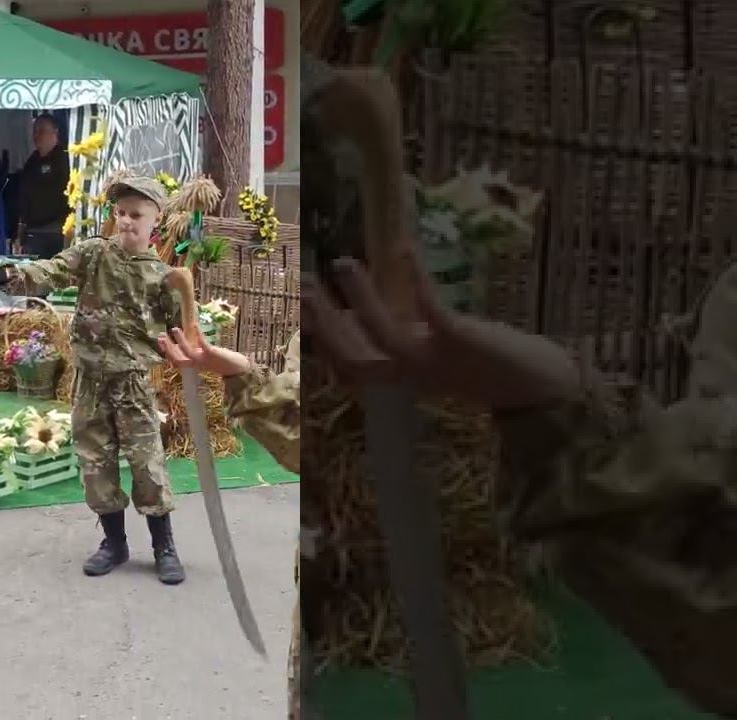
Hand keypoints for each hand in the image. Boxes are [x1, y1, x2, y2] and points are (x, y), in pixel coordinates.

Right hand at [157, 328, 252, 377]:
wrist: (236, 368)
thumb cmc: (220, 360)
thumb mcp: (203, 356)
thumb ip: (194, 350)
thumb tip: (183, 341)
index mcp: (193, 364)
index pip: (175, 360)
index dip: (166, 351)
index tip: (159, 340)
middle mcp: (196, 364)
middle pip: (178, 358)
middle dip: (168, 348)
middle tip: (161, 335)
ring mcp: (204, 360)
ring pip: (188, 352)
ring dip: (180, 340)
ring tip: (174, 328)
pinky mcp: (213, 354)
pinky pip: (203, 344)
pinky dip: (198, 335)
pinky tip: (194, 325)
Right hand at [305, 253, 580, 408]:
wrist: (536, 386)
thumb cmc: (482, 363)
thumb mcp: (429, 350)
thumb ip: (397, 333)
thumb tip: (356, 311)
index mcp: (398, 376)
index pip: (345, 359)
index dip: (316, 334)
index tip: (293, 300)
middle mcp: (408, 374)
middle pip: (353, 353)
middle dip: (324, 320)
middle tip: (301, 283)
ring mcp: (435, 360)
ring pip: (384, 334)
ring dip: (361, 298)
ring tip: (342, 262)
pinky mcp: (463, 341)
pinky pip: (432, 311)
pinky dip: (415, 280)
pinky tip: (403, 251)